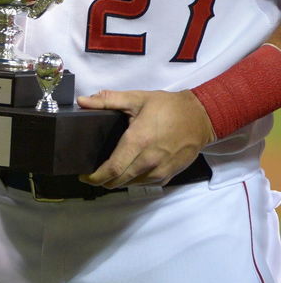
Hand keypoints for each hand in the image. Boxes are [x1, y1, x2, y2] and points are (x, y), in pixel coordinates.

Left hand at [77, 89, 214, 187]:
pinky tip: (129, 171)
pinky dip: (134, 180)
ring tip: (109, 172)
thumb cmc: (168, 107)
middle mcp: (149, 160)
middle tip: (92, 175)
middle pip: (120, 180)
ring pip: (132, 184)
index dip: (95, 177)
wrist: (201, 117)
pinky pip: (147, 183)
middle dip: (102, 181)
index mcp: (138, 141)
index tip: (84, 176)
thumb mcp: (136, 98)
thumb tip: (82, 101)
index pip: (112, 169)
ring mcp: (161, 170)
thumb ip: (107, 100)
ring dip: (118, 181)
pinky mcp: (170, 174)